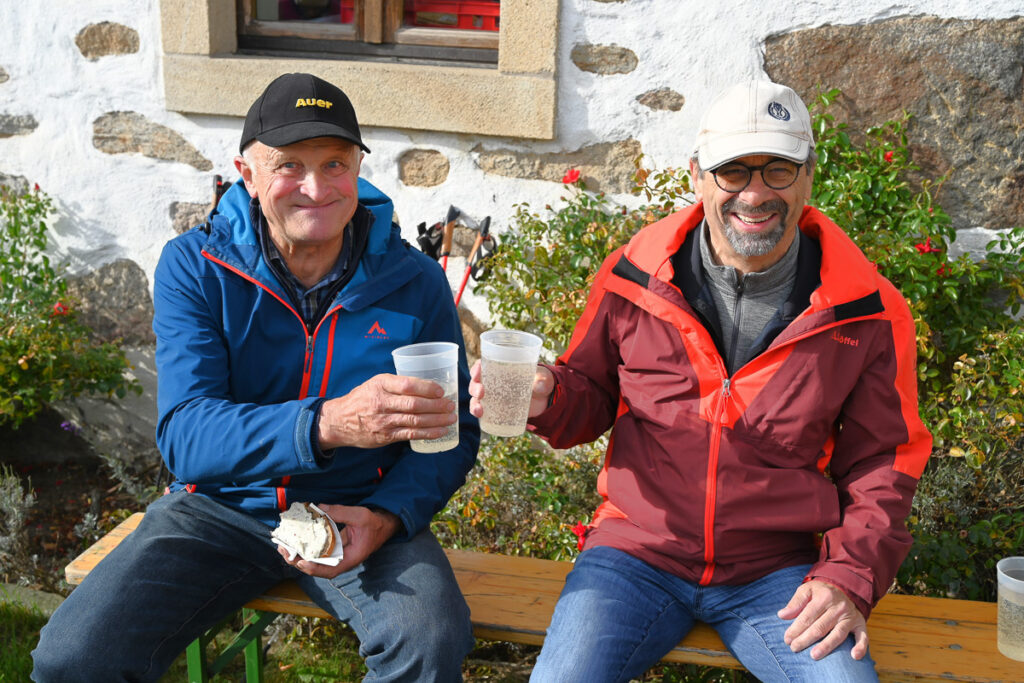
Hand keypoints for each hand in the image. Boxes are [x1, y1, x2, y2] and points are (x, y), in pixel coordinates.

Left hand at [277, 505, 400, 577]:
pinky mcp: (333, 547)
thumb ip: (341, 512)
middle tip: (284, 551)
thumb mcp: (361, 516)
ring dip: (298, 555)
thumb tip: (319, 508)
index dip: (315, 569)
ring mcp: (337, 554)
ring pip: (315, 560)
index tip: (301, 563)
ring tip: (283, 546)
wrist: (383, 524)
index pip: (331, 570)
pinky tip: (295, 539)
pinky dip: (305, 546)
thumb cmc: (375, 523)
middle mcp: (342, 560)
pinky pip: (317, 550)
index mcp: (351, 558)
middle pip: (318, 567)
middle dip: (298, 561)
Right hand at [317, 374, 455, 449]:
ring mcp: (384, 421)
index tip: (441, 390)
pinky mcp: (386, 436)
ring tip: (451, 418)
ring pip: (415, 421)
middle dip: (436, 405)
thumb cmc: (361, 399)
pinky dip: (428, 433)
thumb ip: (396, 383)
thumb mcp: (374, 383)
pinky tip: (441, 431)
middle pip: (414, 404)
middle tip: (451, 405)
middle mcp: (381, 402)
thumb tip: (426, 384)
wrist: (339, 421)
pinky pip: (411, 434)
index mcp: (380, 385)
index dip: (426, 388)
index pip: (406, 385)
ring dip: (436, 420)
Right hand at [468, 360, 555, 419]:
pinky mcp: (495, 407)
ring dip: (474, 403)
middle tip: (481, 393)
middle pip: (476, 381)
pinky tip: (480, 416)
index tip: (477, 374)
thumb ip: (542, 380)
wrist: (544, 400)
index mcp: (502, 367)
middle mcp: (493, 380)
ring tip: (479, 410)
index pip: (484, 364)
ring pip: (476, 397)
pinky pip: (482, 409)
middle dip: (474, 387)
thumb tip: (539, 385)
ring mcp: (493, 395)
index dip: (477, 368)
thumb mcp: (544, 378)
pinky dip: (478, 412)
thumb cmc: (541, 382)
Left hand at [777, 580, 868, 659]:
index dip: (796, 628)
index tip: (787, 639)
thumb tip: (781, 615)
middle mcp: (839, 607)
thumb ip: (795, 603)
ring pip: (838, 634)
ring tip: (814, 655)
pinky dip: (861, 647)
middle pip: (821, 626)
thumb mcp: (806, 590)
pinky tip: (854, 656)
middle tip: (794, 648)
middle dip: (806, 639)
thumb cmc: (821, 592)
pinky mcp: (860, 623)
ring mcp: (850, 616)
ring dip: (826, 646)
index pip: (808, 616)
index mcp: (824, 597)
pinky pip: (863, 636)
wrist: (844, 587)